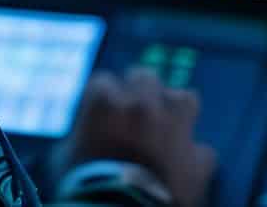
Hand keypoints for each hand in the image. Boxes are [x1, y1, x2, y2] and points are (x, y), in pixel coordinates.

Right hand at [52, 68, 216, 206]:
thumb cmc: (84, 188)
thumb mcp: (65, 156)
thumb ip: (80, 134)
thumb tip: (86, 133)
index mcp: (105, 102)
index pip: (103, 82)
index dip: (103, 99)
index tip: (101, 114)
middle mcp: (142, 106)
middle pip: (145, 77)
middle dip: (140, 91)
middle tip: (134, 112)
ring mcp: (174, 130)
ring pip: (185, 99)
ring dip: (175, 111)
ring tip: (167, 127)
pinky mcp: (195, 160)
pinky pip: (201, 151)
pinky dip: (193, 159)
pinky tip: (184, 168)